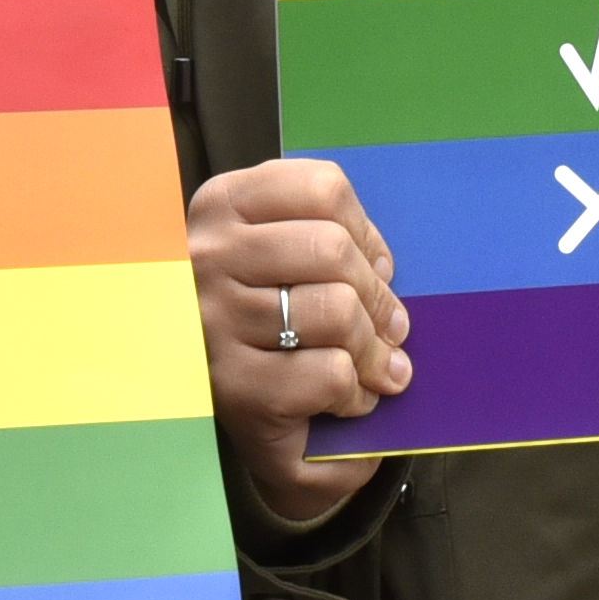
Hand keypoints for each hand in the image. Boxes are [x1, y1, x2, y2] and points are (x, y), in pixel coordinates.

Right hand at [191, 155, 408, 527]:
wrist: (224, 412)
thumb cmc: (266, 323)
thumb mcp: (282, 255)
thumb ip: (330, 233)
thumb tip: (382, 269)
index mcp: (223, 206)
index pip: (323, 188)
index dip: (365, 232)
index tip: (374, 266)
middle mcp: (207, 256)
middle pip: (334, 248)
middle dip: (378, 296)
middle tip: (391, 327)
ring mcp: (214, 321)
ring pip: (338, 311)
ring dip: (374, 350)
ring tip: (376, 367)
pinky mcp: (235, 386)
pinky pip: (331, 372)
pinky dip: (356, 392)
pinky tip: (345, 400)